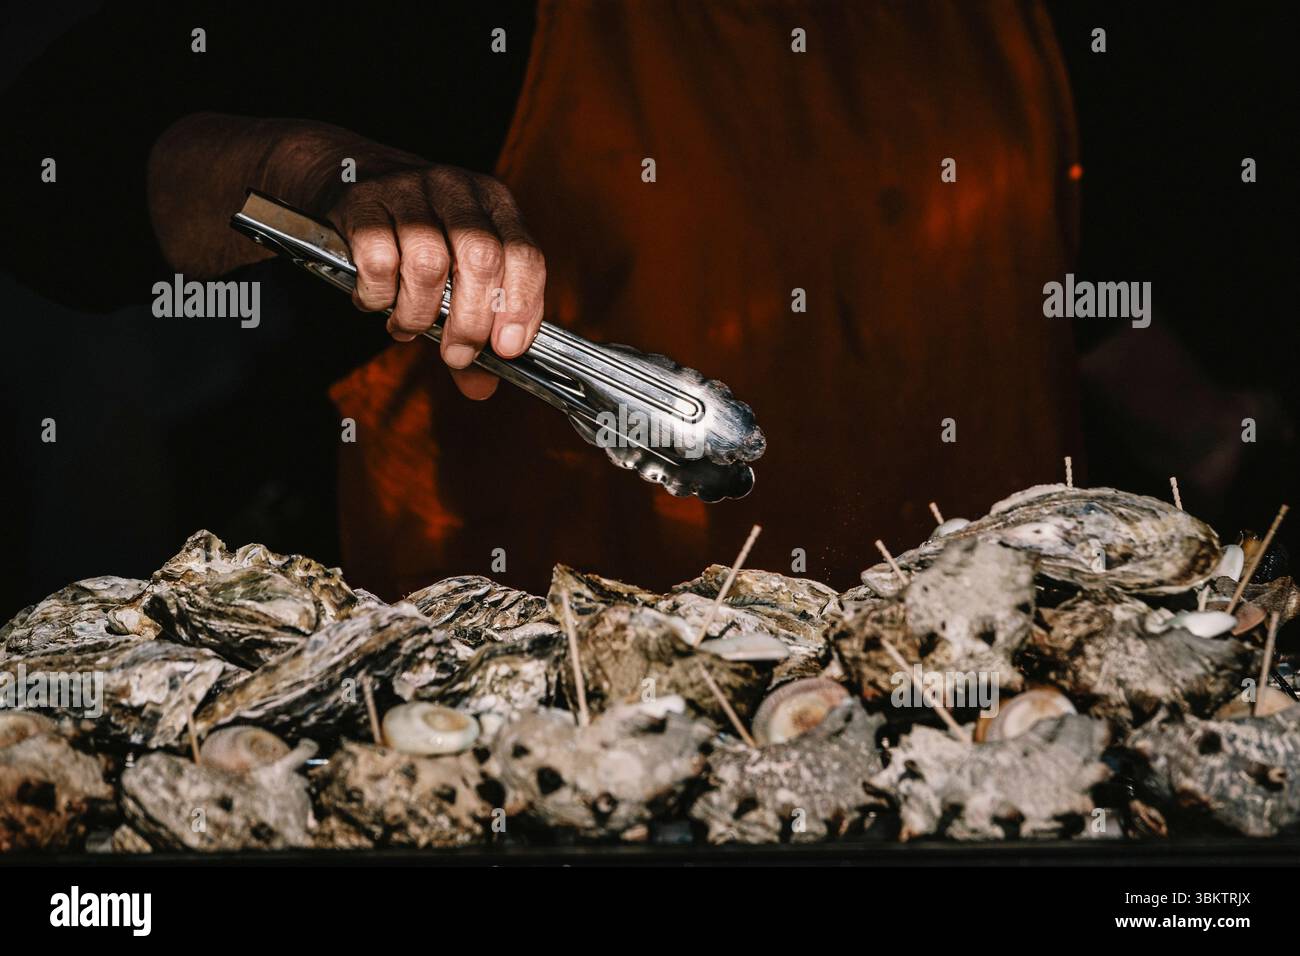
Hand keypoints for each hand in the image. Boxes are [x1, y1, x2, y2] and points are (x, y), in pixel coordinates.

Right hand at [325, 161, 545, 399]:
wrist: (346, 172)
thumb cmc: (413, 234)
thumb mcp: (453, 271)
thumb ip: (472, 328)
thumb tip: (480, 388)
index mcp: (494, 204)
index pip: (525, 254)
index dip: (522, 306)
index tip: (507, 350)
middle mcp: (457, 190)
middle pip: (481, 258)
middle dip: (471, 320)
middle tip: (456, 354)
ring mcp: (410, 189)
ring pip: (428, 263)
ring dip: (418, 313)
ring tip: (406, 326)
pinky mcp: (364, 201)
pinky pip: (378, 260)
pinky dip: (378, 296)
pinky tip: (376, 301)